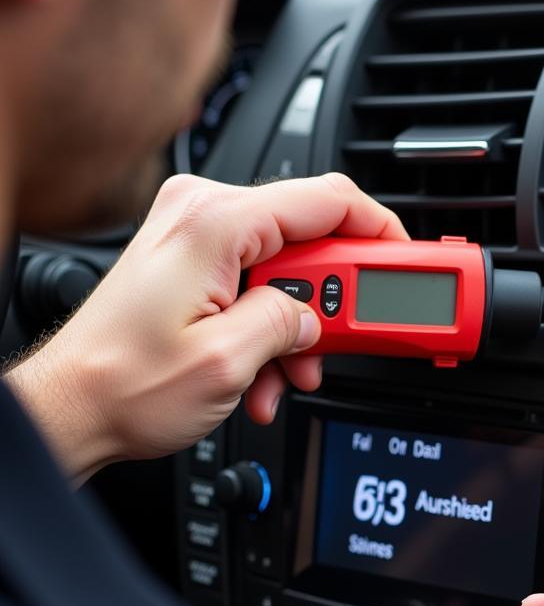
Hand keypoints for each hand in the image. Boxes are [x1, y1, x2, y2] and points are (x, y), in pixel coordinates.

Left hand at [5, 173, 405, 482]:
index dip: (382, 232)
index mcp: (214, 223)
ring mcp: (196, 236)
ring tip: (288, 376)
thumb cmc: (123, 384)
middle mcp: (203, 215)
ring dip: (301, 328)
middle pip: (311, 239)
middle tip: (345, 341)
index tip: (410, 264)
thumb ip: (291, 323)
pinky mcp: (193, 261)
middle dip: (333, 302)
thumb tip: (318, 317)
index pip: (328, 199)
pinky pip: (259, 284)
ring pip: (289, 270)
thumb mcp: (229, 361)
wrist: (71, 407)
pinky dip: (272, 329)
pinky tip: (263, 373)